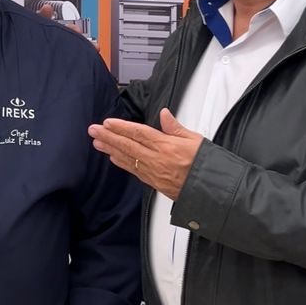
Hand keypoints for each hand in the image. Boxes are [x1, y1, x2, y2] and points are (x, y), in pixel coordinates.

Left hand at [88, 107, 202, 198]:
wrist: (211, 190)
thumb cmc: (205, 165)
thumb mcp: (195, 140)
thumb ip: (175, 127)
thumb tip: (164, 114)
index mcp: (167, 146)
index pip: (139, 133)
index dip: (121, 127)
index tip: (108, 123)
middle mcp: (157, 159)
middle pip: (128, 145)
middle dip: (109, 137)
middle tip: (94, 130)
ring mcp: (154, 172)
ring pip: (127, 158)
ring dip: (110, 149)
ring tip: (97, 142)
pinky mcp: (154, 182)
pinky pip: (134, 170)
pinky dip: (122, 162)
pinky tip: (113, 157)